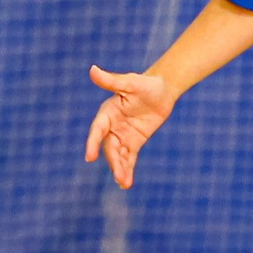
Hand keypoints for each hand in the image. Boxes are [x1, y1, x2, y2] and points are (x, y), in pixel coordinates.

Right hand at [84, 65, 176, 189]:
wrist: (163, 90)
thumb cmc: (145, 83)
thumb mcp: (130, 82)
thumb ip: (110, 81)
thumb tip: (92, 70)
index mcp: (107, 113)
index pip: (97, 130)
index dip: (93, 143)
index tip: (90, 157)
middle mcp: (112, 126)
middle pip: (109, 148)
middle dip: (114, 162)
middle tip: (119, 176)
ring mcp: (122, 135)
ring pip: (119, 155)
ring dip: (120, 169)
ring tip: (124, 183)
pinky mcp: (134, 142)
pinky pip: (129, 158)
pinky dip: (128, 169)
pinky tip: (127, 183)